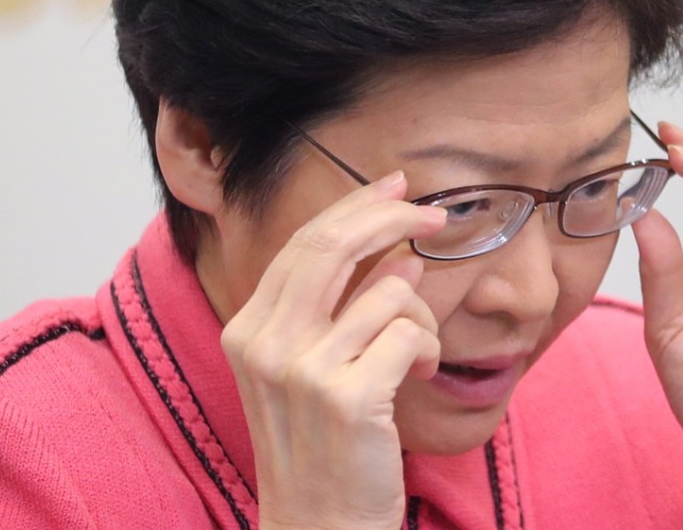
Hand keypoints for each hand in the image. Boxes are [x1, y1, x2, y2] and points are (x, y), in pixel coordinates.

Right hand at [220, 171, 446, 529]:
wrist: (318, 526)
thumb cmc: (321, 445)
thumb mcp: (308, 368)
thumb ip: (339, 308)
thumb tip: (399, 254)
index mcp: (248, 329)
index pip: (303, 243)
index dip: (355, 207)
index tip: (394, 187)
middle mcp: (265, 343)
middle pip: (335, 245)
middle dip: (393, 217)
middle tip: (434, 215)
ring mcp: (303, 369)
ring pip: (390, 290)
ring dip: (422, 316)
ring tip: (415, 354)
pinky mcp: (348, 397)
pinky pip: (410, 333)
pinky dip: (427, 346)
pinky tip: (418, 373)